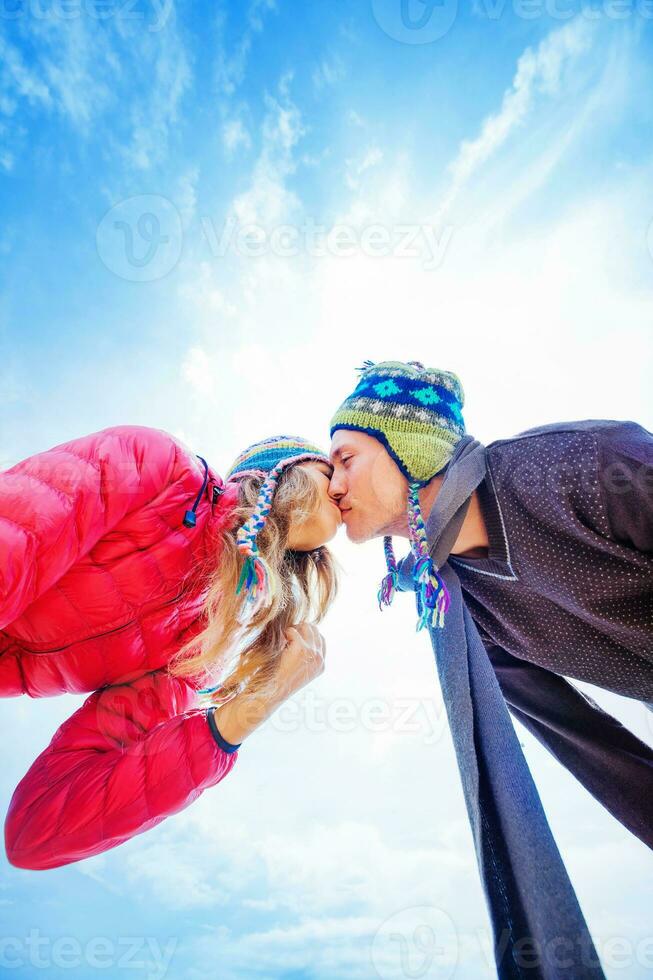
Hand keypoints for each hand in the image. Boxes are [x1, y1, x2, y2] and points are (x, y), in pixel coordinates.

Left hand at [211, 623, 325, 744]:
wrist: (271, 693)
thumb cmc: (278, 682)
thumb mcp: (297, 669)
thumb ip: (304, 656)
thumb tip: (299, 635)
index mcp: (321, 666)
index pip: (320, 640)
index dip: (306, 635)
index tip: (293, 638)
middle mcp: (320, 659)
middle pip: (314, 630)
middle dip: (300, 630)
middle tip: (286, 638)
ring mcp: (312, 653)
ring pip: (306, 627)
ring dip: (293, 630)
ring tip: (283, 641)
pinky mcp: (301, 649)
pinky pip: (293, 631)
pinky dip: (284, 634)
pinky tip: (279, 644)